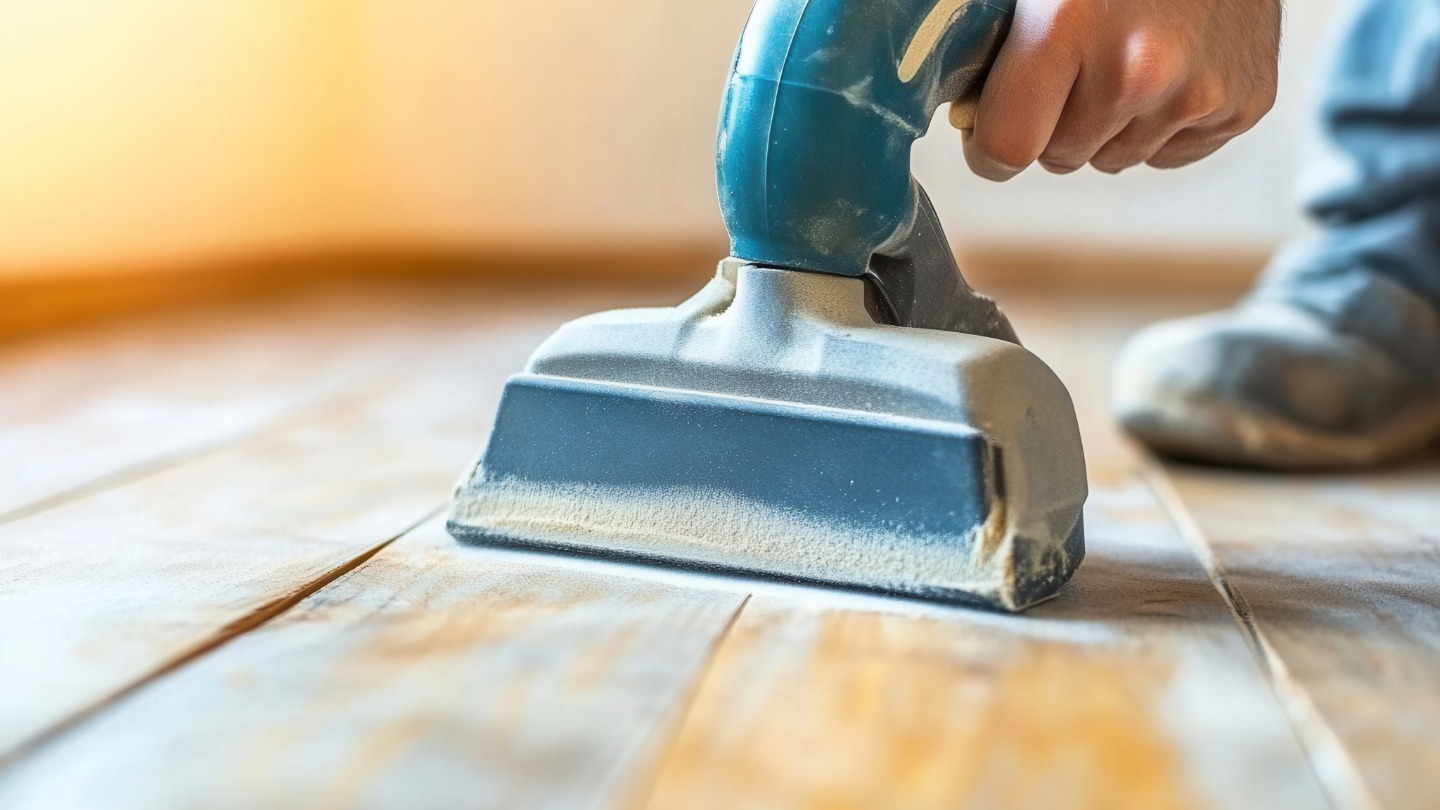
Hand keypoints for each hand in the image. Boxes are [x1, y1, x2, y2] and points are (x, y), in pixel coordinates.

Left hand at [963, 0, 1281, 178]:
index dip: (989, 144)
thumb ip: (989, 45)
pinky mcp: (1244, 105)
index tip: (992, 125)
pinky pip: (1168, 155)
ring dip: (1108, 122)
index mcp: (1069, 26)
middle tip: (1074, 61)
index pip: (1006, 148)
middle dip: (1053, 122)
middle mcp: (1139, 68)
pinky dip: (1160, 123)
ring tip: (1129, 52)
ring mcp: (1198, 92)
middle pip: (1059, 157)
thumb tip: (965, 113)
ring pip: (1113, 158)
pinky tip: (1172, 65)